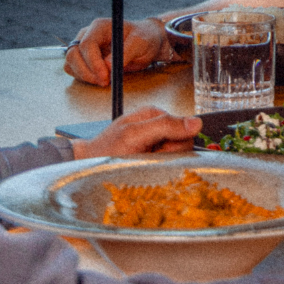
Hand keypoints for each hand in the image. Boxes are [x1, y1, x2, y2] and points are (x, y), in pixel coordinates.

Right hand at [63, 17, 166, 85]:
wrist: (146, 44)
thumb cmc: (144, 39)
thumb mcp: (140, 43)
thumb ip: (125, 52)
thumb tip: (107, 66)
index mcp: (100, 26)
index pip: (87, 44)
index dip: (93, 62)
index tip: (105, 76)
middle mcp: (88, 34)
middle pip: (73, 54)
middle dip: (87, 71)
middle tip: (104, 82)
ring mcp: (83, 46)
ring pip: (70, 62)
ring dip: (84, 75)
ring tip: (104, 81)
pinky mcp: (83, 58)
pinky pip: (72, 68)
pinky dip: (82, 77)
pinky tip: (98, 79)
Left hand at [71, 107, 201, 158]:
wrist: (86, 166)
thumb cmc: (105, 150)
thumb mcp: (134, 134)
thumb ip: (165, 125)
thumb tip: (196, 123)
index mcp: (155, 115)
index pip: (186, 127)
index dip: (176, 142)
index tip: (158, 148)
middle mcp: (157, 128)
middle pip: (183, 143)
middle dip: (168, 153)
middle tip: (147, 156)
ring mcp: (155, 143)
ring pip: (176, 156)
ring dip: (161, 162)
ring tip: (142, 162)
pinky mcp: (153, 158)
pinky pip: (168, 164)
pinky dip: (158, 169)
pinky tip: (144, 168)